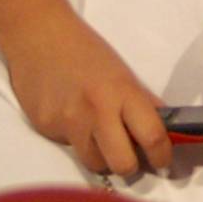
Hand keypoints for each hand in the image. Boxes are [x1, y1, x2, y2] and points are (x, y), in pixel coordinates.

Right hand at [1, 7, 171, 177]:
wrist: (39, 35)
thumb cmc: (84, 50)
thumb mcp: (121, 71)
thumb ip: (141, 100)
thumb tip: (164, 128)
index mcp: (123, 91)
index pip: (152, 135)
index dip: (162, 155)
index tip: (163, 160)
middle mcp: (97, 110)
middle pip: (123, 164)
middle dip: (130, 166)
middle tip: (131, 157)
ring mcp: (69, 122)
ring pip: (94, 163)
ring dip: (102, 157)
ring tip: (100, 137)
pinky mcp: (46, 128)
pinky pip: (69, 148)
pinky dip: (76, 141)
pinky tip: (71, 120)